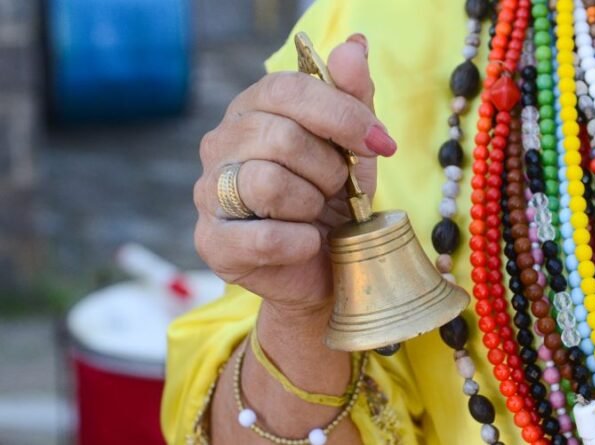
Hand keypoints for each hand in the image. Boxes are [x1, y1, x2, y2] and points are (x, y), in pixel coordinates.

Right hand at [194, 34, 395, 323]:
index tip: (380, 143)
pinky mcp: (212, 241)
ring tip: (317, 215)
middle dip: (329, 170)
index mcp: (252, 108)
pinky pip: (263, 237)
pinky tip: (308, 243)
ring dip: (311, 205)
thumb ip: (353, 95)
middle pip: (280, 137)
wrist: (325, 266)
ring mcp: (209, 192)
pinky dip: (300, 242)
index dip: (341, 114)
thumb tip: (354, 46)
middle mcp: (220, 143)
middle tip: (338, 190)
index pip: (288, 88)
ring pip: (267, 183)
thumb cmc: (336, 199)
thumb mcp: (353, 145)